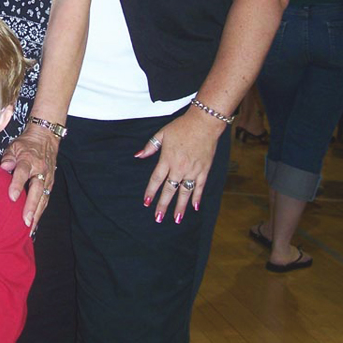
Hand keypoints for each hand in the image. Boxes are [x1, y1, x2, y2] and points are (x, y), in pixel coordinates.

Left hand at [1, 125, 59, 228]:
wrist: (45, 137)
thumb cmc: (26, 144)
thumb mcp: (14, 146)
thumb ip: (8, 158)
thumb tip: (3, 168)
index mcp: (29, 160)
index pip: (22, 173)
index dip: (17, 185)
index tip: (12, 197)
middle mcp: (40, 170)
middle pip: (36, 190)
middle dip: (31, 206)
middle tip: (26, 221)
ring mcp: (47, 177)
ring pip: (43, 197)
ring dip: (37, 213)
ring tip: (30, 228)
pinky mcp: (51, 183)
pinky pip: (46, 198)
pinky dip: (40, 210)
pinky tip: (34, 222)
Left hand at [135, 108, 221, 222]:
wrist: (204, 123)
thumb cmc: (182, 127)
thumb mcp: (162, 133)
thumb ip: (150, 146)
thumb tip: (138, 155)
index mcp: (167, 159)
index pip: (156, 179)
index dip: (151, 192)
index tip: (146, 202)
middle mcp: (179, 167)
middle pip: (169, 189)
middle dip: (163, 205)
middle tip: (158, 218)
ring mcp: (193, 170)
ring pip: (185, 192)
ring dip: (180, 206)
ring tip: (176, 219)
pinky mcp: (204, 170)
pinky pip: (200, 187)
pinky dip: (197, 197)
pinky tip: (194, 207)